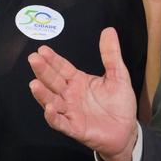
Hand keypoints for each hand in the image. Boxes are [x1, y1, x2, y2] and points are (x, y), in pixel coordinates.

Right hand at [28, 27, 138, 160]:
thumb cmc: (120, 104)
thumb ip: (111, 55)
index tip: (42, 49)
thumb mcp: (118, 76)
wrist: (127, 130)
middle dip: (43, 71)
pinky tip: (50, 108)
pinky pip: (60, 123)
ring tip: (34, 83)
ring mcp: (70, 112)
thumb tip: (109, 30)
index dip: (52, 59)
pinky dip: (53, 117)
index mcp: (78, 82)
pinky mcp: (74, 128)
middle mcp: (70, 95)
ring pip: (51, 101)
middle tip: (34, 59)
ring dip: (42, 93)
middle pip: (53, 81)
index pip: (62, 68)